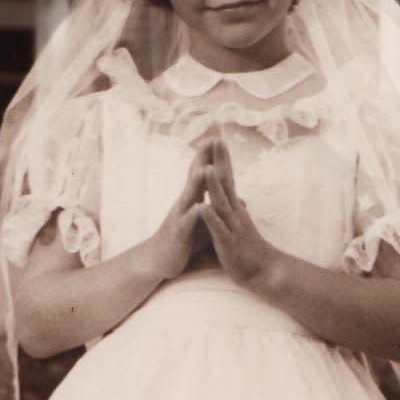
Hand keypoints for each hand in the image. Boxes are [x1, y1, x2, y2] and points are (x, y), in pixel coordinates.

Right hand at [145, 141, 212, 280]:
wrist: (160, 261)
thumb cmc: (184, 241)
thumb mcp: (205, 223)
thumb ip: (219, 209)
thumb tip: (240, 200)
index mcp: (193, 200)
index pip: (203, 173)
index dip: (211, 156)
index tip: (219, 137)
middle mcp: (185, 204)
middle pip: (195, 177)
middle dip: (203, 159)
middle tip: (211, 139)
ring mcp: (180, 217)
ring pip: (189, 197)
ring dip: (197, 183)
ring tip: (207, 168)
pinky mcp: (179, 234)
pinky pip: (186, 223)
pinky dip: (193, 214)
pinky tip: (199, 207)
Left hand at [200, 136, 277, 287]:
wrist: (264, 271)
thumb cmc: (249, 248)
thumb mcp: (240, 223)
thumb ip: (235, 209)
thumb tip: (235, 196)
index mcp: (234, 208)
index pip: (228, 178)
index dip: (223, 159)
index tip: (217, 139)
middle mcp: (235, 213)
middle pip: (227, 182)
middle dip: (221, 161)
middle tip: (216, 139)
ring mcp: (232, 227)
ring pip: (222, 203)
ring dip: (215, 186)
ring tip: (208, 168)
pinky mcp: (228, 243)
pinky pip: (218, 229)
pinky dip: (210, 218)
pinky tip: (202, 207)